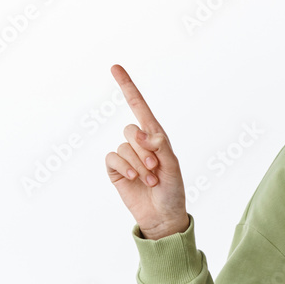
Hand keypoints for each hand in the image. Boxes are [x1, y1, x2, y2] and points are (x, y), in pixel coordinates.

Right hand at [104, 64, 188, 238]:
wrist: (163, 216)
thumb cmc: (172, 190)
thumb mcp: (172, 166)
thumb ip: (158, 146)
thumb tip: (140, 132)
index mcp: (156, 137)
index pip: (140, 107)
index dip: (127, 87)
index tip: (115, 67)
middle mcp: (139, 143)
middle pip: (131, 130)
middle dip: (144, 150)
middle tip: (156, 168)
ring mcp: (125, 156)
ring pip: (123, 146)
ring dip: (138, 163)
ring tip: (150, 179)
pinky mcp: (115, 169)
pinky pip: (112, 158)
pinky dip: (124, 167)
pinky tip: (135, 179)